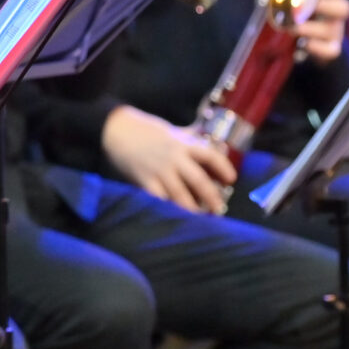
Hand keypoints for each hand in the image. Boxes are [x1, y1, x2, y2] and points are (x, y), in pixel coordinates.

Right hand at [100, 106, 237, 212]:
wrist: (117, 129)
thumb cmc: (146, 130)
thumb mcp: (172, 131)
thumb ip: (189, 139)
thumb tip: (210, 143)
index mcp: (183, 143)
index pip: (210, 154)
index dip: (223, 167)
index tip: (231, 179)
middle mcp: (174, 157)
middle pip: (199, 180)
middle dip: (212, 197)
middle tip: (219, 209)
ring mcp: (159, 170)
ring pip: (180, 194)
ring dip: (193, 208)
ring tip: (200, 218)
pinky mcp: (144, 180)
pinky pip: (159, 199)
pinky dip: (168, 208)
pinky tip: (175, 216)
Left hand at [293, 0, 348, 63]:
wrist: (301, 35)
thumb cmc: (297, 6)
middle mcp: (335, 11)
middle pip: (345, 7)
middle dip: (324, 6)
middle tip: (303, 5)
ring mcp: (335, 30)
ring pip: (333, 29)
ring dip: (311, 27)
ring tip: (293, 26)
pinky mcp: (330, 47)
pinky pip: (332, 50)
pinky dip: (317, 47)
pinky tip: (303, 43)